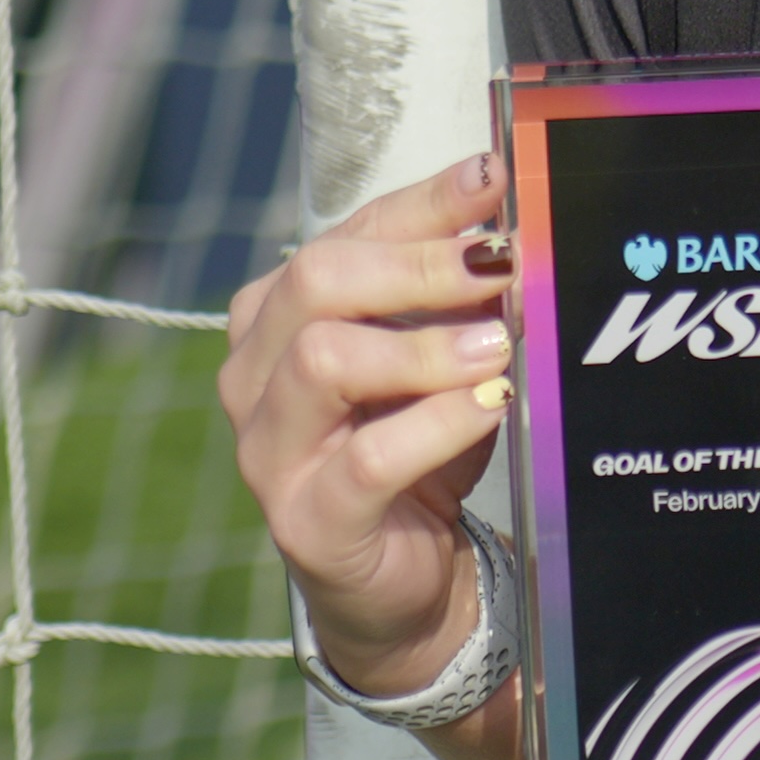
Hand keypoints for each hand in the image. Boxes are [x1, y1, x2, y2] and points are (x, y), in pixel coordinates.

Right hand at [217, 143, 516, 706]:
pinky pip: (367, 458)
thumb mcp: (437, 358)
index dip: (423, 204)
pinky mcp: (306, 520)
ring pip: (323, 361)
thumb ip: (456, 295)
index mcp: (275, 318)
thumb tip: (505, 223)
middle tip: (499, 264)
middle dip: (418, 265)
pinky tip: (488, 407)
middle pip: (315, 282)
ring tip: (497, 349)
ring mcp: (269, 451)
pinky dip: (437, 424)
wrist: (402, 582)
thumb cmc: (417, 451)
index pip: (345, 235)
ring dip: (425, 347)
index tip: (493, 177)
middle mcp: (253, 376)